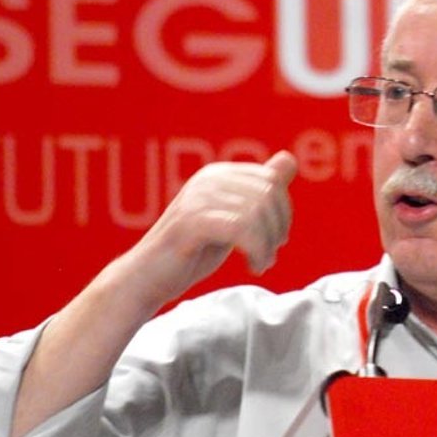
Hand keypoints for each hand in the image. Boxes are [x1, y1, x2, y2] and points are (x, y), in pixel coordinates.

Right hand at [120, 151, 297, 310]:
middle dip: (278, 229)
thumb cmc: (192, 250)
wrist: (147, 278)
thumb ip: (259, 191)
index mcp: (218, 174)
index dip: (283, 213)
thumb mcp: (233, 219)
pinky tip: (254, 267)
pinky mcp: (191, 221)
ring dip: (267, 246)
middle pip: (268, 195)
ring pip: (257, 214)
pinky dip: (257, 251)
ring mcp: (198, 198)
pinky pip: (242, 229)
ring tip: (261, 263)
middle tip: (269, 255)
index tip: (275, 240)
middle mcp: (208, 179)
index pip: (271, 180)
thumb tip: (289, 158)